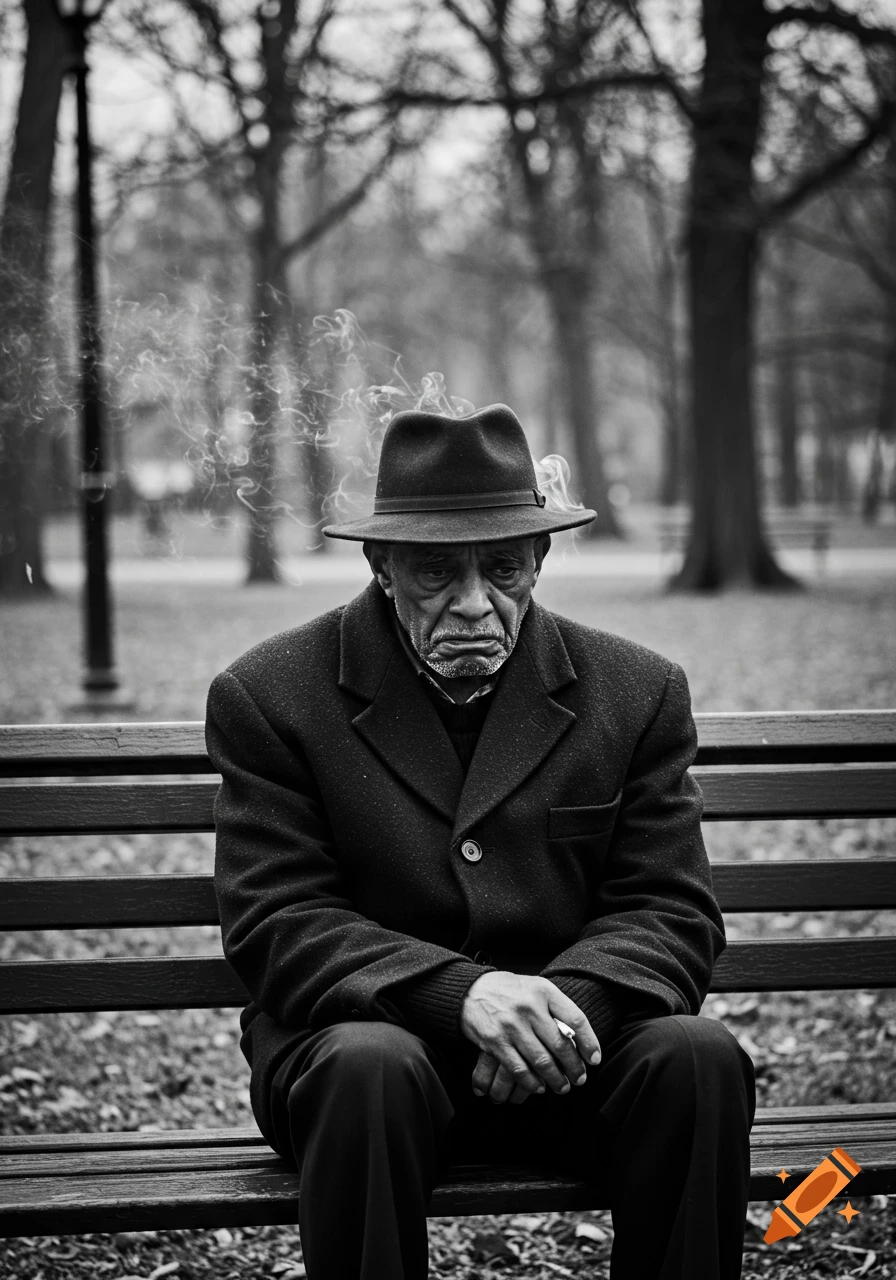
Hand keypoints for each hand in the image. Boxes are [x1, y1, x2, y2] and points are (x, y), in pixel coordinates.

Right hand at [459, 971, 600, 1104]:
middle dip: (574, 1068)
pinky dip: (531, 1082)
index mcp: (544, 992)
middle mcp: (529, 1007)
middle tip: (579, 1079)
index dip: (590, 1042)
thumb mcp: (537, 987)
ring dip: (555, 1079)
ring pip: (541, 1061)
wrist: (471, 989)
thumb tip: (579, 1037)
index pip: (575, 1018)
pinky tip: (538, 1087)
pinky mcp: (495, 1041)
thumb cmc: (510, 991)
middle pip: (561, 1045)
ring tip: (561, 1087)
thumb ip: (557, 1007)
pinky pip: (518, 1069)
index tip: (594, 1059)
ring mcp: (511, 1025)